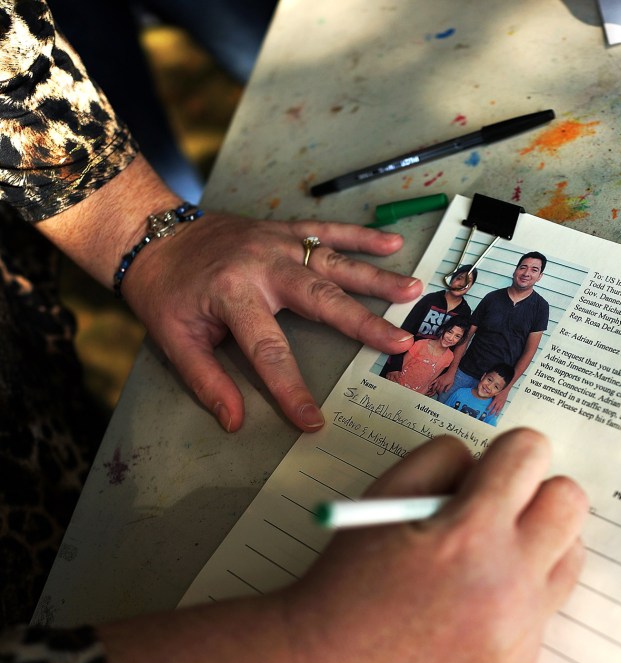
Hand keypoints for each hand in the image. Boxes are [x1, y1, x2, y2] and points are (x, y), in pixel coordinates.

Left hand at [125, 211, 422, 431]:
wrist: (153, 232)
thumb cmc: (165, 291)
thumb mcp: (173, 341)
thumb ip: (206, 380)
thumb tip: (235, 421)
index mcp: (232, 295)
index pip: (269, 351)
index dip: (291, 389)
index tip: (314, 421)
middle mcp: (263, 266)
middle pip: (321, 298)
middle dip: (363, 322)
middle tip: (399, 342)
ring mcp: (278, 243)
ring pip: (334, 262)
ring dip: (376, 277)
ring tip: (414, 289)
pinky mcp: (285, 230)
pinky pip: (328, 231)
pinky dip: (361, 235)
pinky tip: (393, 243)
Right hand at [282, 428, 587, 662]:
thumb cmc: (349, 585)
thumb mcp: (381, 501)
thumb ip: (439, 463)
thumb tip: (484, 459)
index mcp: (469, 534)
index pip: (530, 454)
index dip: (510, 450)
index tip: (498, 463)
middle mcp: (508, 583)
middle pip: (568, 500)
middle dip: (536, 492)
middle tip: (502, 505)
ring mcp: (521, 629)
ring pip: (570, 554)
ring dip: (538, 543)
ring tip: (491, 556)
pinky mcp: (522, 661)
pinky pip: (547, 605)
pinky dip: (521, 595)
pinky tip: (476, 604)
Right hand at [431, 367, 456, 394]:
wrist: (450, 373)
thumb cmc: (451, 378)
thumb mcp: (451, 384)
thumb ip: (448, 388)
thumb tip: (445, 392)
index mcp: (443, 384)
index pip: (440, 390)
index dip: (439, 393)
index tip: (439, 395)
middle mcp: (440, 382)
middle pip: (436, 388)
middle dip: (436, 392)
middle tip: (436, 393)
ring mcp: (438, 380)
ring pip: (434, 386)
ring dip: (433, 389)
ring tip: (432, 391)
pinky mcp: (437, 378)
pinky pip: (433, 381)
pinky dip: (431, 384)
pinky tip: (429, 386)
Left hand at [488, 385, 511, 414]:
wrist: (506, 390)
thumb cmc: (500, 391)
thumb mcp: (494, 393)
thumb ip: (491, 396)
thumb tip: (488, 398)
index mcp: (496, 399)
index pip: (491, 405)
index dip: (489, 408)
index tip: (486, 410)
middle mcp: (499, 402)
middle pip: (495, 408)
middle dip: (492, 412)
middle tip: (489, 414)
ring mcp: (501, 403)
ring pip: (499, 409)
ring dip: (496, 413)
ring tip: (494, 416)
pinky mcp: (504, 403)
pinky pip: (501, 408)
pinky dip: (500, 411)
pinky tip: (499, 412)